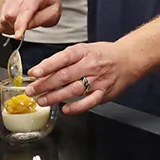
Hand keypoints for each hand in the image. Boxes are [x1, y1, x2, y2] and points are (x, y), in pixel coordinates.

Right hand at [0, 0, 61, 38]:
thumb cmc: (49, 5)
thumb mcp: (53, 14)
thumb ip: (39, 20)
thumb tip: (25, 27)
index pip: (25, 10)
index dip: (20, 24)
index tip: (18, 35)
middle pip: (10, 14)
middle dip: (17, 25)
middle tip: (28, 26)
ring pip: (3, 17)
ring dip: (12, 25)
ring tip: (24, 23)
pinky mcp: (5, 2)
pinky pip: (0, 18)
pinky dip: (7, 24)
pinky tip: (17, 21)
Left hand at [25, 41, 140, 114]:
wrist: (129, 59)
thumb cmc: (104, 54)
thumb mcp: (84, 49)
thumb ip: (65, 59)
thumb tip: (43, 69)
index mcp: (84, 52)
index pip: (62, 59)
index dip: (46, 66)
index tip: (33, 73)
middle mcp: (90, 65)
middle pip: (64, 76)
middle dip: (44, 85)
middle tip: (31, 91)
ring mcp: (97, 80)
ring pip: (73, 90)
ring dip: (55, 97)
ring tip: (42, 100)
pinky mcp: (103, 93)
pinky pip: (88, 103)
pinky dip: (75, 107)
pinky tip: (65, 109)